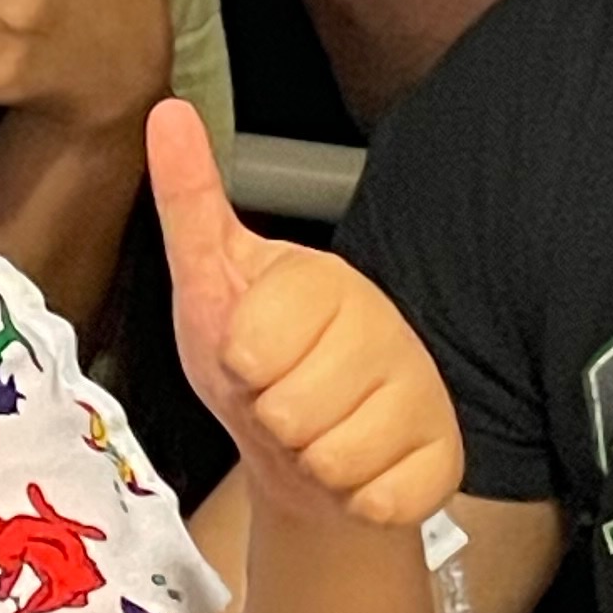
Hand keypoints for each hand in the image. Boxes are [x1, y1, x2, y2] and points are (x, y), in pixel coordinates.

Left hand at [147, 98, 457, 528]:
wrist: (306, 457)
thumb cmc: (258, 365)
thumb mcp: (209, 281)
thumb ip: (190, 201)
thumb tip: (168, 112)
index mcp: (326, 280)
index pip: (255, 343)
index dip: (240, 364)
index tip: (250, 357)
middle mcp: (386, 327)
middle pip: (292, 408)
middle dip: (270, 419)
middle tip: (283, 402)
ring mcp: (422, 391)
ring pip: (333, 458)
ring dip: (307, 463)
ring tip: (316, 434)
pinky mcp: (444, 457)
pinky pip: (380, 499)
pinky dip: (353, 500)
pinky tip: (355, 470)